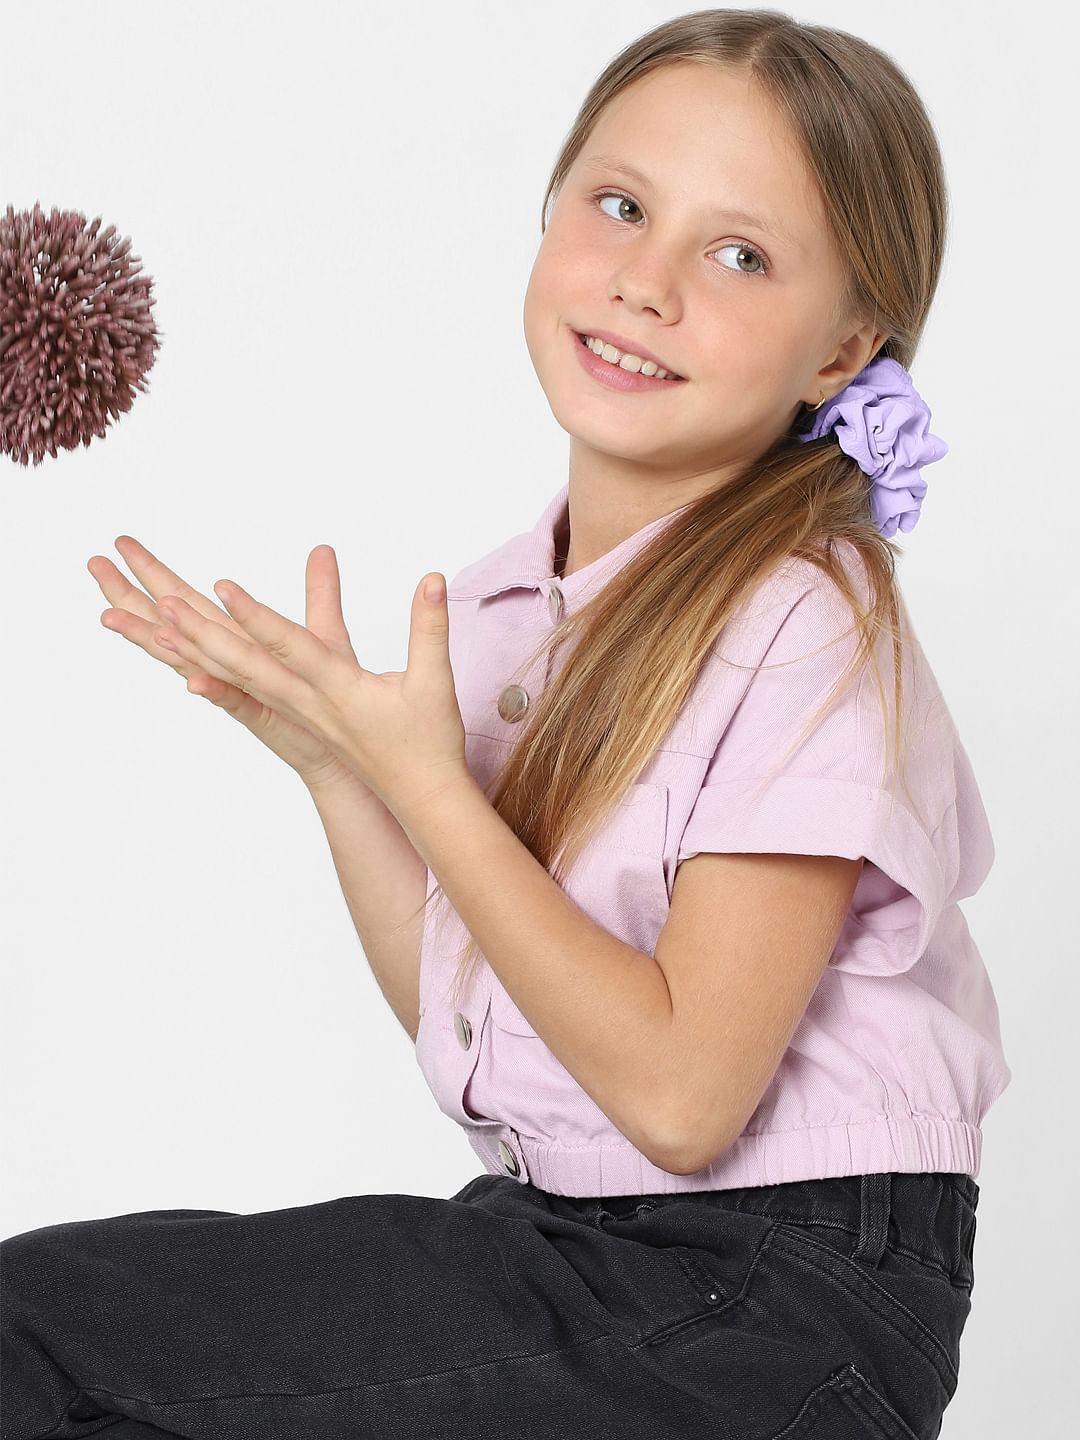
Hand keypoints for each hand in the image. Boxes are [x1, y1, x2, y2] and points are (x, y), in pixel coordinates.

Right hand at [90, 538, 375, 794]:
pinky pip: (232, 701)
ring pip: (188, 661)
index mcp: (238, 640)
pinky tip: (191, 679)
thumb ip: (321, 590)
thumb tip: (322, 548)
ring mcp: (237, 689)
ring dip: (153, 640)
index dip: (155, 574)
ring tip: (114, 618)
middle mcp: (228, 663)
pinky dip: (211, 690)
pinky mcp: (260, 715)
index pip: (187, 602)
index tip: (121, 545)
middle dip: (132, 595)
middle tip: (95, 565)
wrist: (342, 748)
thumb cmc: (329, 694)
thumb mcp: (325, 633)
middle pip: (170, 626)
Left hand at [145, 558, 468, 816]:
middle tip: (164, 604)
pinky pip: (249, 698)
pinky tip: (190, 675)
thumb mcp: (436, 681)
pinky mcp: (298, 721)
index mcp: (340, 691)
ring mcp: (300, 715)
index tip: (223, 588)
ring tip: (161, 626)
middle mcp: (310, 704)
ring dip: (199, 653)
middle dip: (205, 633)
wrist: (419, 797)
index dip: (257, 617)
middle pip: (249, 666)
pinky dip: (217, 684)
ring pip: (241, 680)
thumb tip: (433, 579)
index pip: (292, 647)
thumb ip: (430, 627)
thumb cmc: (428, 742)